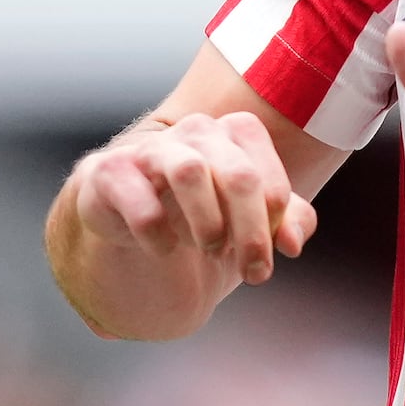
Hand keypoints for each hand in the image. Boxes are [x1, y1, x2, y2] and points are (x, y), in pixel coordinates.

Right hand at [64, 108, 311, 310]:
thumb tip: (293, 243)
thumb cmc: (203, 218)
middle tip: (254, 273)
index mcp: (234, 134)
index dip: (275, 223)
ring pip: (190, 172)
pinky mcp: (111, 173)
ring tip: (211, 251)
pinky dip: (159, 236)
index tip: (270, 257)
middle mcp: (195, 132)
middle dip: (252, 233)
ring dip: (209, 224)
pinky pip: (141, 204)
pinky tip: (163, 249)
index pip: (266, 174)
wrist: (134, 228)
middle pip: (238, 175)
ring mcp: (152, 149)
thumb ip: (289, 223)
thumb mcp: (254, 222)